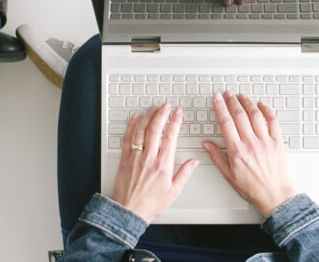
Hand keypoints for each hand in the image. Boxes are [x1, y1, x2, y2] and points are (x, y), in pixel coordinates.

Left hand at [113, 104, 198, 221]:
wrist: (129, 212)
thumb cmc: (150, 204)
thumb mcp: (173, 192)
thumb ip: (184, 174)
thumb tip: (194, 161)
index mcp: (163, 165)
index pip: (170, 136)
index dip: (175, 121)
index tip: (178, 113)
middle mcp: (149, 158)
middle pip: (155, 129)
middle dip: (162, 114)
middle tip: (166, 106)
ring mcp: (135, 157)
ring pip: (141, 130)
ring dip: (148, 116)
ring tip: (154, 108)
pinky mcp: (124, 159)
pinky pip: (127, 138)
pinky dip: (131, 126)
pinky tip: (135, 118)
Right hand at [202, 92, 296, 216]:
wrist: (274, 195)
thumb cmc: (253, 188)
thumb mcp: (229, 175)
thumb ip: (217, 157)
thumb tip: (207, 144)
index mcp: (237, 151)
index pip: (226, 122)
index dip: (220, 107)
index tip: (217, 98)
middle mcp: (251, 143)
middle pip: (239, 114)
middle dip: (231, 101)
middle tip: (227, 94)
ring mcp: (265, 141)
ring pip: (255, 114)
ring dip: (247, 102)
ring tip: (241, 96)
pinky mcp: (277, 142)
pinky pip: (273, 121)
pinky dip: (267, 110)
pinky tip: (261, 105)